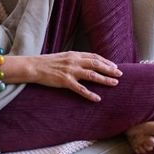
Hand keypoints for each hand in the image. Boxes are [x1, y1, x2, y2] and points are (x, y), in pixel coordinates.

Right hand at [4, 52, 121, 101]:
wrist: (33, 66)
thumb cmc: (46, 62)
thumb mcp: (62, 56)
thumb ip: (74, 59)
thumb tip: (85, 62)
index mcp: (74, 54)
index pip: (94, 57)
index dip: (106, 61)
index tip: (114, 66)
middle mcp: (74, 61)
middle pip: (96, 64)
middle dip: (110, 70)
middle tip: (120, 75)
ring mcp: (70, 71)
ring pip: (92, 75)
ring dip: (104, 80)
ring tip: (114, 84)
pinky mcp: (65, 81)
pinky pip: (80, 89)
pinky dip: (90, 94)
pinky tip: (97, 99)